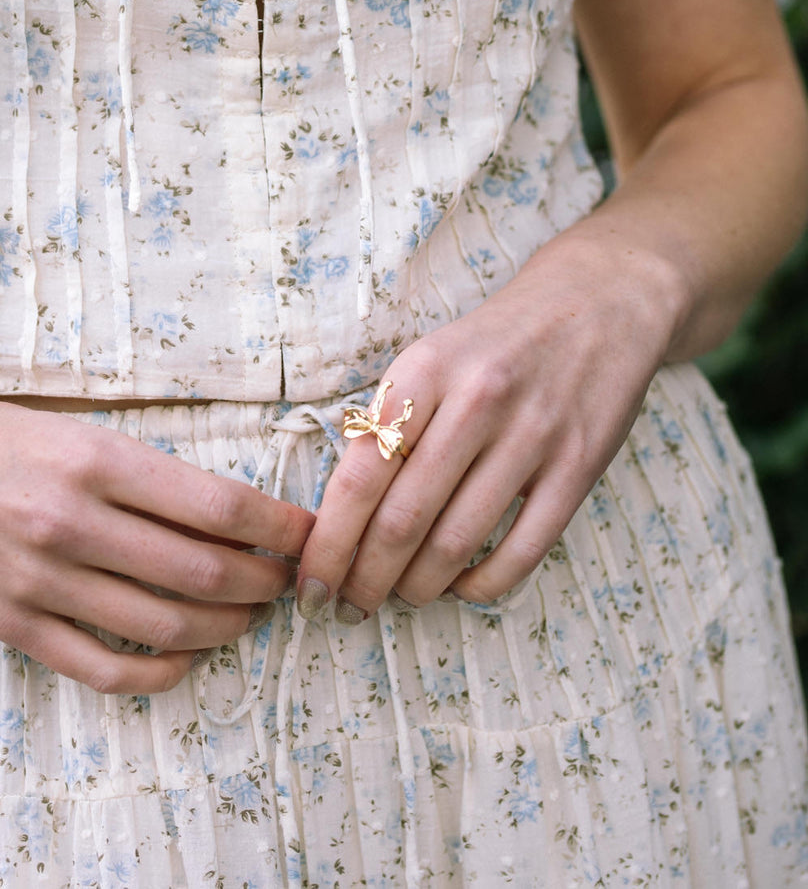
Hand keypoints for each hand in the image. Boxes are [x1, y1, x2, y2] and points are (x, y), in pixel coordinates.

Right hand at [0, 391, 313, 694]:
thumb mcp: (79, 429)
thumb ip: (147, 470)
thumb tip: (233, 511)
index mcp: (96, 460)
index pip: (215, 504)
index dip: (276, 526)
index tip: (304, 532)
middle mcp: (71, 522)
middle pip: (201, 570)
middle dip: (263, 580)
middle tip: (286, 578)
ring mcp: (40, 581)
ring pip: (164, 625)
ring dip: (225, 625)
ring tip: (250, 614)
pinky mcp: (14, 624)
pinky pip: (104, 667)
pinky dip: (161, 671)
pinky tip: (188, 656)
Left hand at [294, 235, 681, 620]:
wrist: (598, 301)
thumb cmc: (495, 343)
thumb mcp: (430, 356)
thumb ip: (388, 421)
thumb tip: (337, 512)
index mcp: (424, 371)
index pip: (359, 478)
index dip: (328, 546)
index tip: (311, 586)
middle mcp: (476, 401)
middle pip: (402, 522)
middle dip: (365, 580)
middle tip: (349, 606)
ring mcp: (533, 436)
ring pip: (456, 544)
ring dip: (418, 588)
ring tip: (400, 597)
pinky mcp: (579, 466)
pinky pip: (522, 551)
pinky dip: (483, 585)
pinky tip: (462, 586)